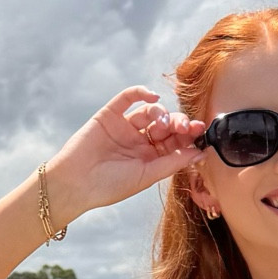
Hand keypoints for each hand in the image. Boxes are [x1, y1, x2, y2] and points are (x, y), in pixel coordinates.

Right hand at [42, 86, 206, 220]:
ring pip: (149, 112)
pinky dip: (140, 92)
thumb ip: (172, 162)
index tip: (202, 132)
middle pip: (166, 126)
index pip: (174, 142)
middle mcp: (139, 141)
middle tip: (186, 125)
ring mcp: (124, 127)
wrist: (76, 183)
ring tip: (162, 122)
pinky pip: (127, 98)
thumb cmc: (110, 186)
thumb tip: (200, 153)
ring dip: (161, 112)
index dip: (188, 136)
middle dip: (179, 123)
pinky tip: (152, 96)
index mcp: (150, 158)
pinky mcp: (109, 115)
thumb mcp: (147, 176)